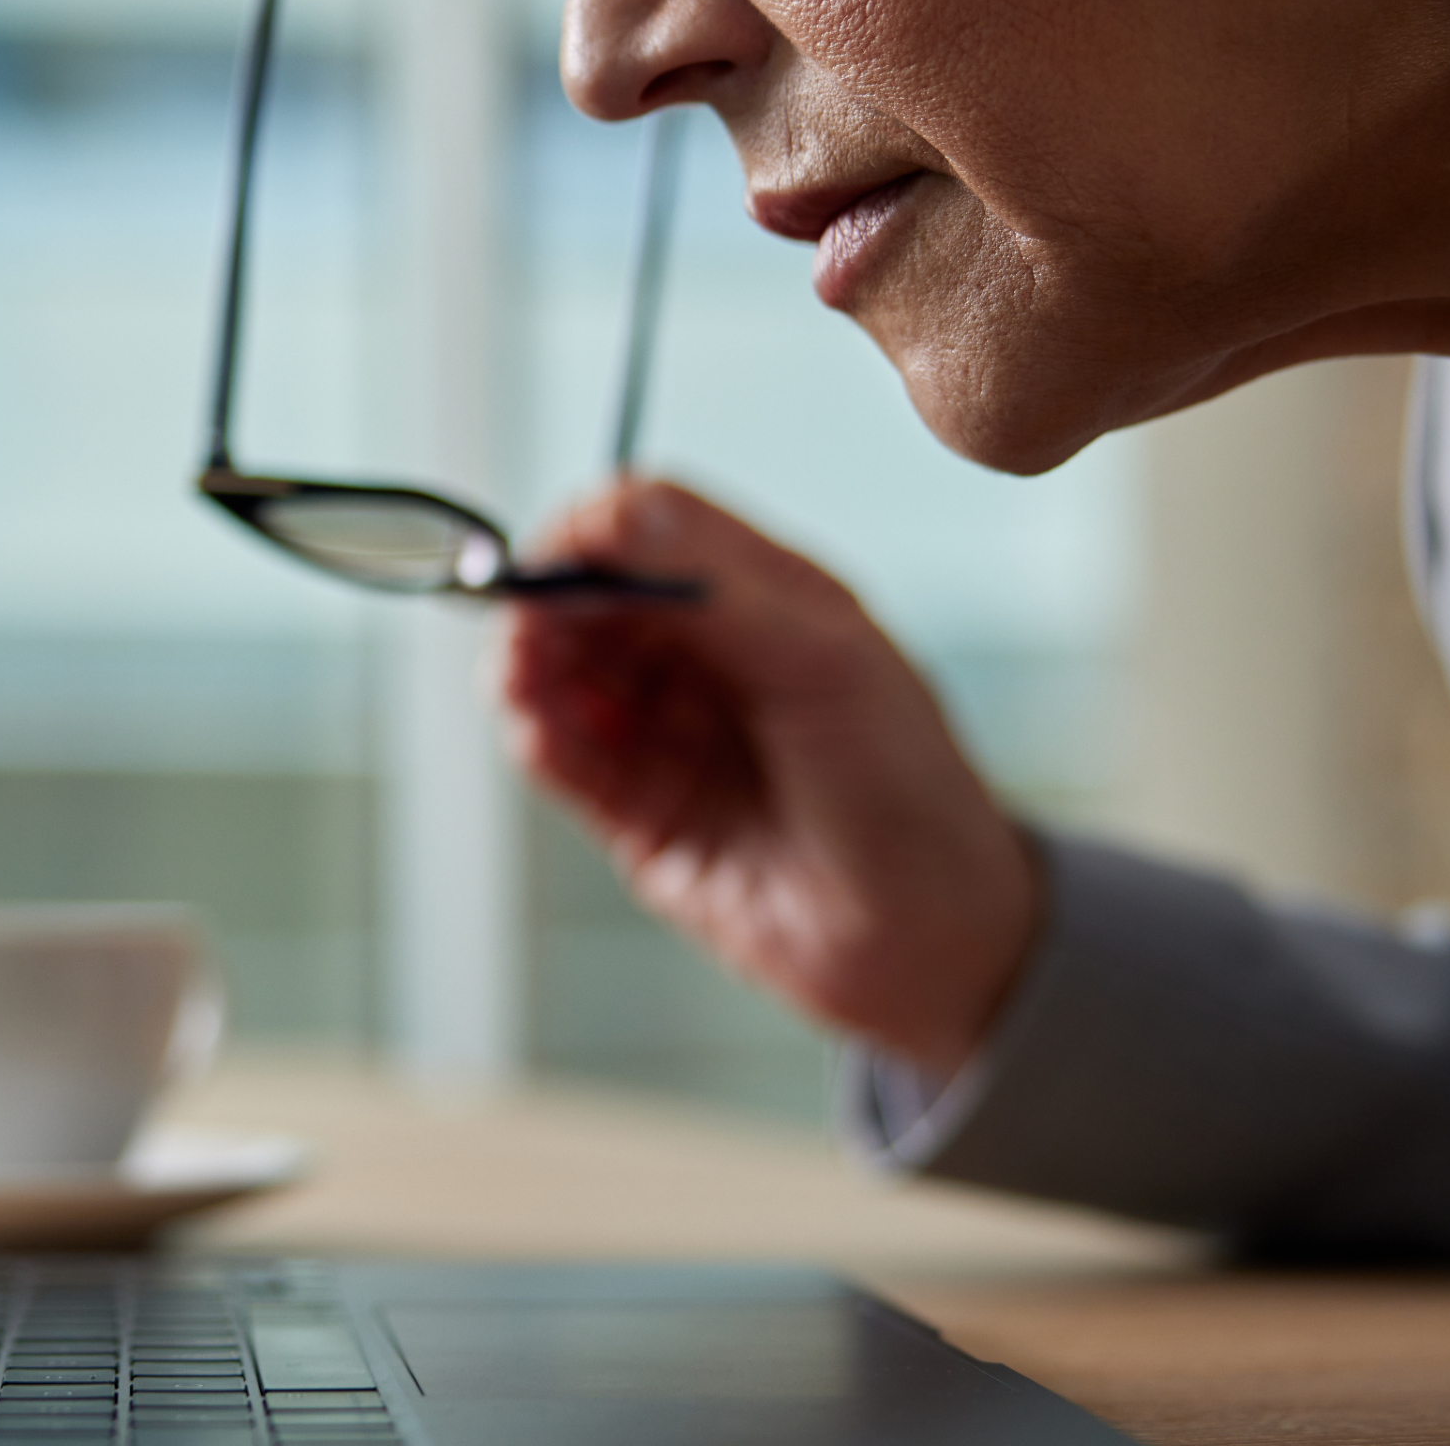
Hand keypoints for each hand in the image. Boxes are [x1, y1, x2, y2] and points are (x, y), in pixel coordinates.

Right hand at [498, 475, 1037, 1076]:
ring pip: (563, 674)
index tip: (553, 559)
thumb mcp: (826, 664)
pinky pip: (562, 757)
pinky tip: (536, 733)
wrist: (930, 941)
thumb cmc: (906, 788)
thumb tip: (618, 508)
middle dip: (548, 602)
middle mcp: (708, 655)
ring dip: (527, 669)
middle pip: (590, 594)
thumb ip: (718, 590)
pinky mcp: (640, 811)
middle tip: (522, 626)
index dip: (591, 532)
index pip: (649, 524)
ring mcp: (669, 732)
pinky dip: (535, 736)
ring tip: (520, 684)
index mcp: (763, 598)